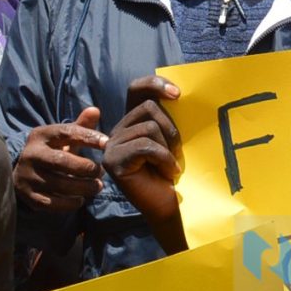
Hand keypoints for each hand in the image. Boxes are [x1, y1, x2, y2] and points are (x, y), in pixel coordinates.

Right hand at [15, 107, 106, 212]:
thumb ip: (80, 127)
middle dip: (87, 168)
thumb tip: (95, 110)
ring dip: (84, 187)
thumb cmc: (51, 152)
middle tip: (101, 172)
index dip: (88, 137)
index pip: (66, 133)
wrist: (21, 173)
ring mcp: (28, 176)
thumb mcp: (63, 138)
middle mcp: (31, 154)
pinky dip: (70, 203)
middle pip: (62, 161)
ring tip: (97, 186)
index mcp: (41, 135)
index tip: (107, 143)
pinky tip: (80, 199)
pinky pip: (53, 203)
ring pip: (60, 184)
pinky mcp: (28, 195)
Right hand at [104, 75, 184, 245]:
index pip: (137, 89)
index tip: (178, 94)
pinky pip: (145, 146)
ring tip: (171, 166)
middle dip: (170, 129)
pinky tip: (168, 172)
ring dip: (168, 148)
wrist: (170, 206)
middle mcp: (117, 131)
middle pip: (147, 108)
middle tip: (177, 152)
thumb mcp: (173, 139)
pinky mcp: (113, 161)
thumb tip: (177, 93)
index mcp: (131, 121)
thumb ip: (168, 117)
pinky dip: (163, 158)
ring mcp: (112, 146)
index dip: (154, 84)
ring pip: (148, 128)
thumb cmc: (175, 173)